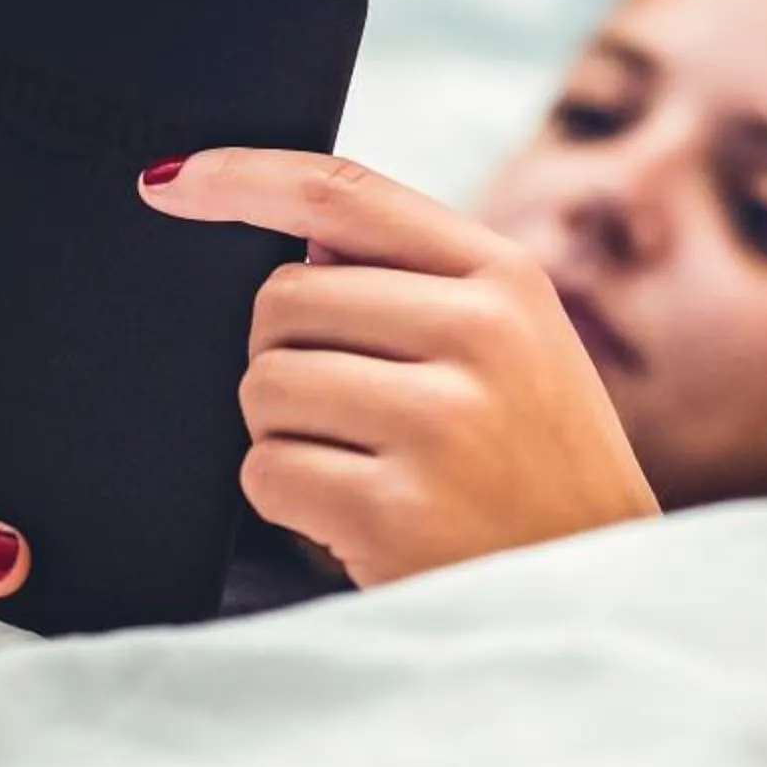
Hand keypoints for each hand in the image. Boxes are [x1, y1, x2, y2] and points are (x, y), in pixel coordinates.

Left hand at [141, 149, 660, 586]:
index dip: (242, 177)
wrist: (599, 589)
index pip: (344, 193)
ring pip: (264, 388)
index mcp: (505, 280)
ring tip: (366, 465)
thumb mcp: (520, 343)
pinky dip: (289, 499)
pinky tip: (356, 516)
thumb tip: (300, 237)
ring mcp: (437, 426)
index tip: (166, 182)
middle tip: (354, 410)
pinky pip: (267, 473)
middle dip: (288, 356)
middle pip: (282, 301)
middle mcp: (477, 337)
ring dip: (286, 432)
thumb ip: (421, 280)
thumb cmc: (541, 462)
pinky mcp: (393, 513)